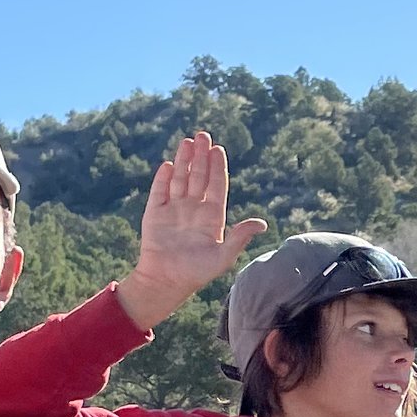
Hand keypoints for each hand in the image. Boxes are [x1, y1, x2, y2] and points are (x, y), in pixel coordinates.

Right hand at [117, 129, 265, 329]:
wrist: (166, 282)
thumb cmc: (196, 272)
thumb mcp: (222, 257)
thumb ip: (239, 238)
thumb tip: (261, 224)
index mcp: (212, 216)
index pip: (216, 185)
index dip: (217, 167)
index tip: (218, 149)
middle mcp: (193, 208)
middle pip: (199, 176)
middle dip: (201, 156)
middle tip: (203, 135)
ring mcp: (173, 208)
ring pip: (180, 178)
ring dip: (184, 160)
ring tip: (187, 142)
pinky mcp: (154, 213)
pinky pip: (159, 191)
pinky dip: (163, 178)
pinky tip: (168, 165)